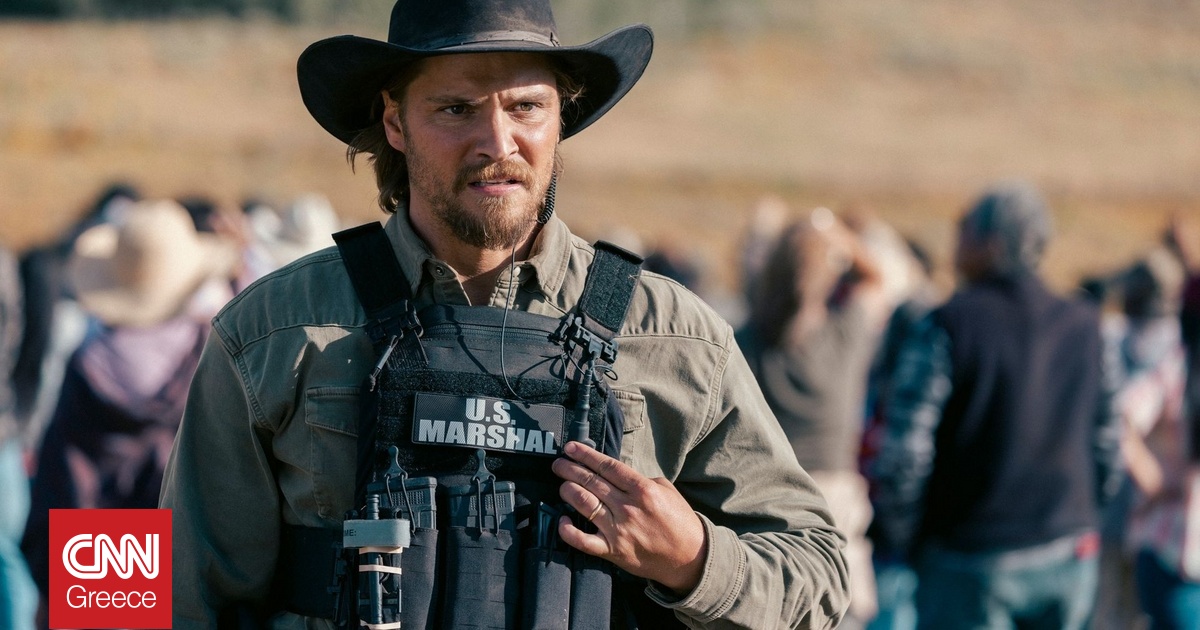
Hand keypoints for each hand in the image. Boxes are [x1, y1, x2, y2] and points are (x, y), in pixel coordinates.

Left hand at [551, 441, 707, 593]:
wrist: (689, 558)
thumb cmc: (679, 522)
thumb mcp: (667, 491)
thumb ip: (643, 479)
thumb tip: (619, 474)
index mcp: (643, 490)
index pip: (608, 466)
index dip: (586, 455)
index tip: (571, 448)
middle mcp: (628, 507)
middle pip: (592, 482)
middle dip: (571, 469)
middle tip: (558, 463)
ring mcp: (619, 530)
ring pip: (584, 504)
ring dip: (568, 491)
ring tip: (562, 484)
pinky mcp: (613, 551)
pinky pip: (583, 541)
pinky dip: (569, 531)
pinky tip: (562, 520)